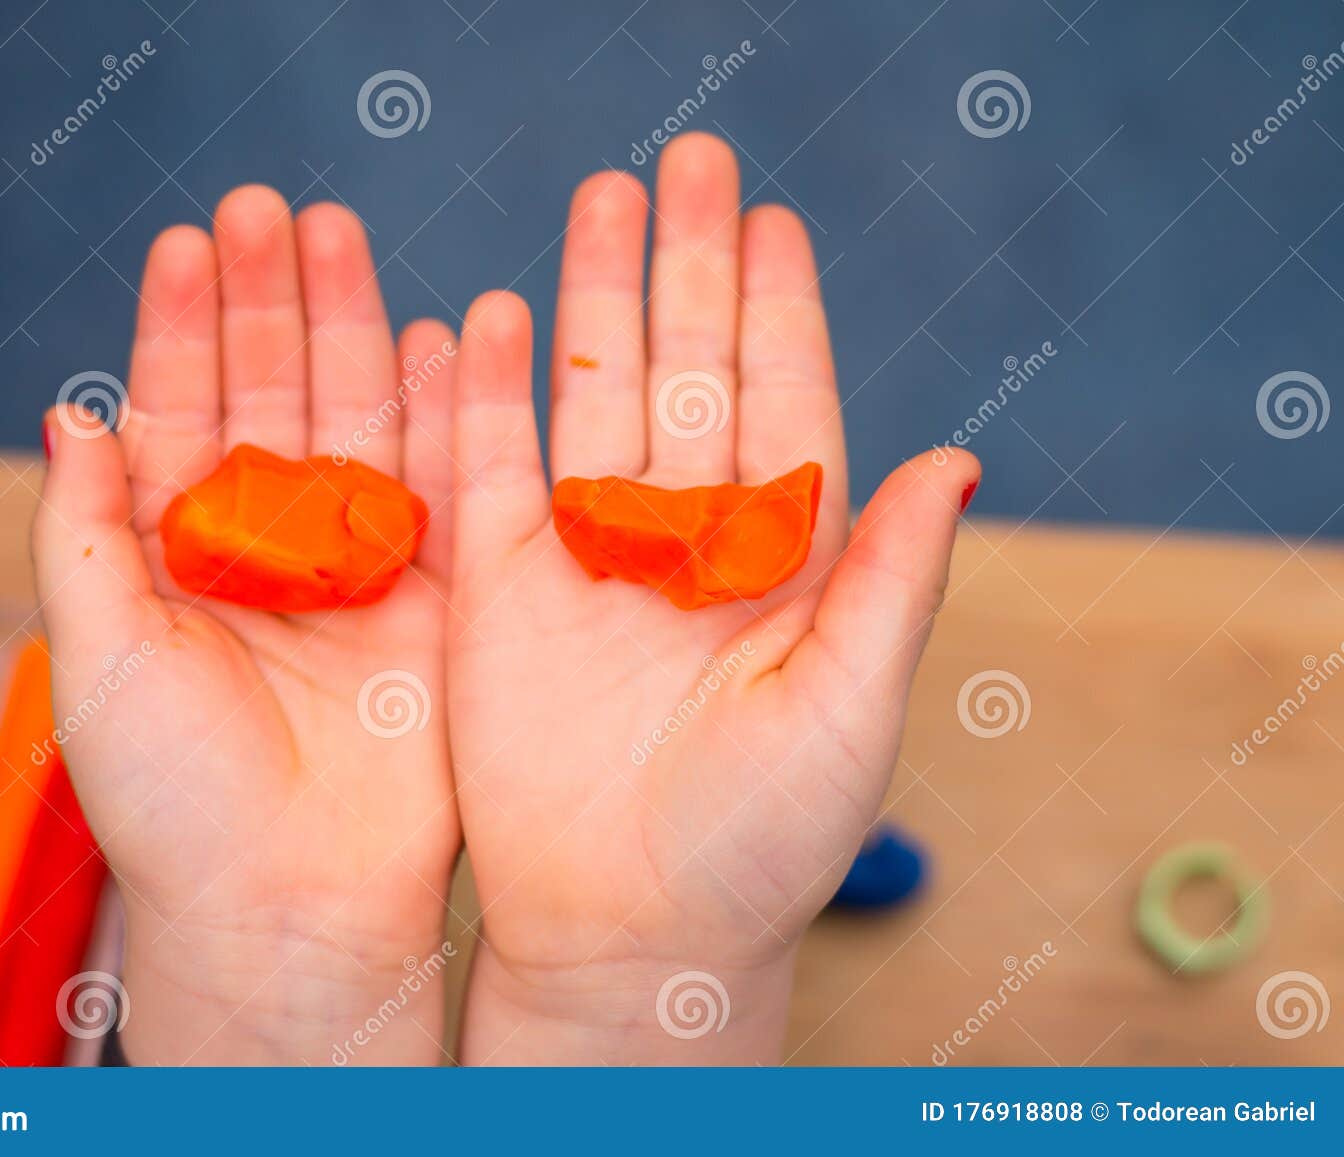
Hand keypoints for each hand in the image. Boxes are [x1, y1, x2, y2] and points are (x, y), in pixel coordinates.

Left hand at [33, 188, 460, 1064]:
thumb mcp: (97, 656)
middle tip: (275, 211)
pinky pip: (443, 486)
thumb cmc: (175, 800)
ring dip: (352, 331)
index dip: (181, 327)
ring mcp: (357, 569)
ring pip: (356, 423)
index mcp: (176, 559)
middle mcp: (268, 551)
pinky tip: (437, 337)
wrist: (292, 905)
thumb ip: (83, 531)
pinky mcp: (438, 600)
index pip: (177, 412)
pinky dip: (443, 412)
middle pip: (271, 397)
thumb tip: (65, 413)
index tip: (190, 240)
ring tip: (344, 239)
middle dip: (270, 304)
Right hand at [445, 134, 979, 1063]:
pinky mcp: (501, 596)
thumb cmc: (763, 843)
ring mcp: (590, 563)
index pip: (781, 405)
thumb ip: (894, 580)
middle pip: (688, 375)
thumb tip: (956, 457)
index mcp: (781, 564)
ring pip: (593, 403)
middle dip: (689, 269)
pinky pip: (492, 474)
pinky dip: (489, 396)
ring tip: (603, 197)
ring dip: (598, 302)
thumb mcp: (850, 709)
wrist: (634, 937)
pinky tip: (496, 315)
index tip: (772, 221)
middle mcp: (687, 545)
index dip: (776, 312)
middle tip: (689, 161)